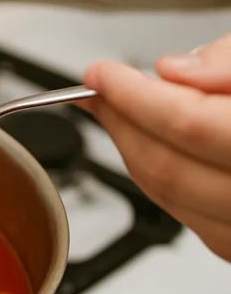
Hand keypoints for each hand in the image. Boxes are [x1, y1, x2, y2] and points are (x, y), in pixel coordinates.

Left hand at [84, 34, 230, 261]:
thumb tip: (176, 73)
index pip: (193, 125)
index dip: (135, 98)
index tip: (102, 73)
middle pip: (173, 169)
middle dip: (122, 125)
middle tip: (99, 91)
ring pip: (175, 200)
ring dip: (135, 153)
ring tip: (120, 112)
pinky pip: (194, 220)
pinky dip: (165, 182)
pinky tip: (155, 148)